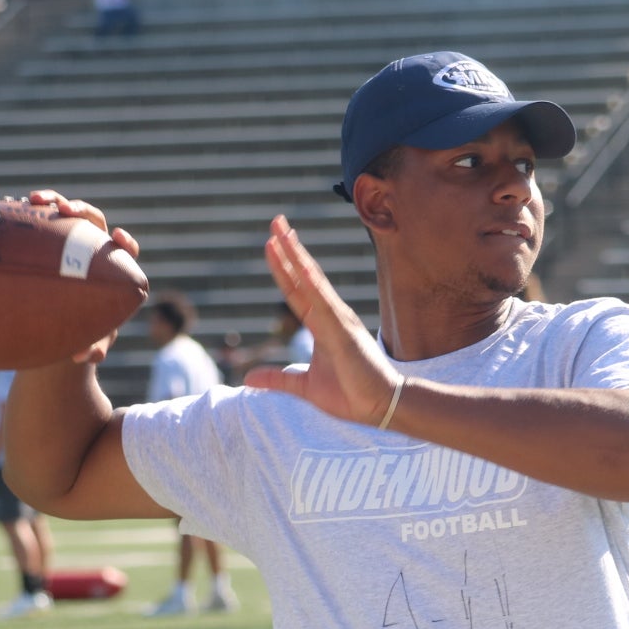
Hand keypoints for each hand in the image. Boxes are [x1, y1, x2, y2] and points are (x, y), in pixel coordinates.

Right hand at [22, 191, 138, 367]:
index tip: (118, 237)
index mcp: (112, 268)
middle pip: (94, 221)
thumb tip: (86, 357)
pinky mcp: (49, 236)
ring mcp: (70, 239)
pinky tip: (13, 209)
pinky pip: (40, 220)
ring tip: (36, 200)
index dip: (124, 242)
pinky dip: (30, 213)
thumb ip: (93, 348)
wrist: (66, 319)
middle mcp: (93, 248)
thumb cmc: (86, 329)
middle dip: (83, 211)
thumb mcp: (92, 340)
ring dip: (54, 202)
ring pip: (66, 213)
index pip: (125, 250)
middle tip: (68, 212)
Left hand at [243, 216, 400, 425]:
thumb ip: (278, 380)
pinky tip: (301, 265)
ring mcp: (337, 320)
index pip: (296, 290)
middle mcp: (330, 316)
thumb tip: (248, 378)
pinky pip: (324, 303)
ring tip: (283, 232)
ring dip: (297, 256)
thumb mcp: (304, 387)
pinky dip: (312, 283)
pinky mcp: (343, 332)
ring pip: (313, 281)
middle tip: (275, 221)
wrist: (380, 407)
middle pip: (304, 276)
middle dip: (288, 249)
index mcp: (321, 325)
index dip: (282, 267)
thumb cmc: (350, 394)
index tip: (270, 243)